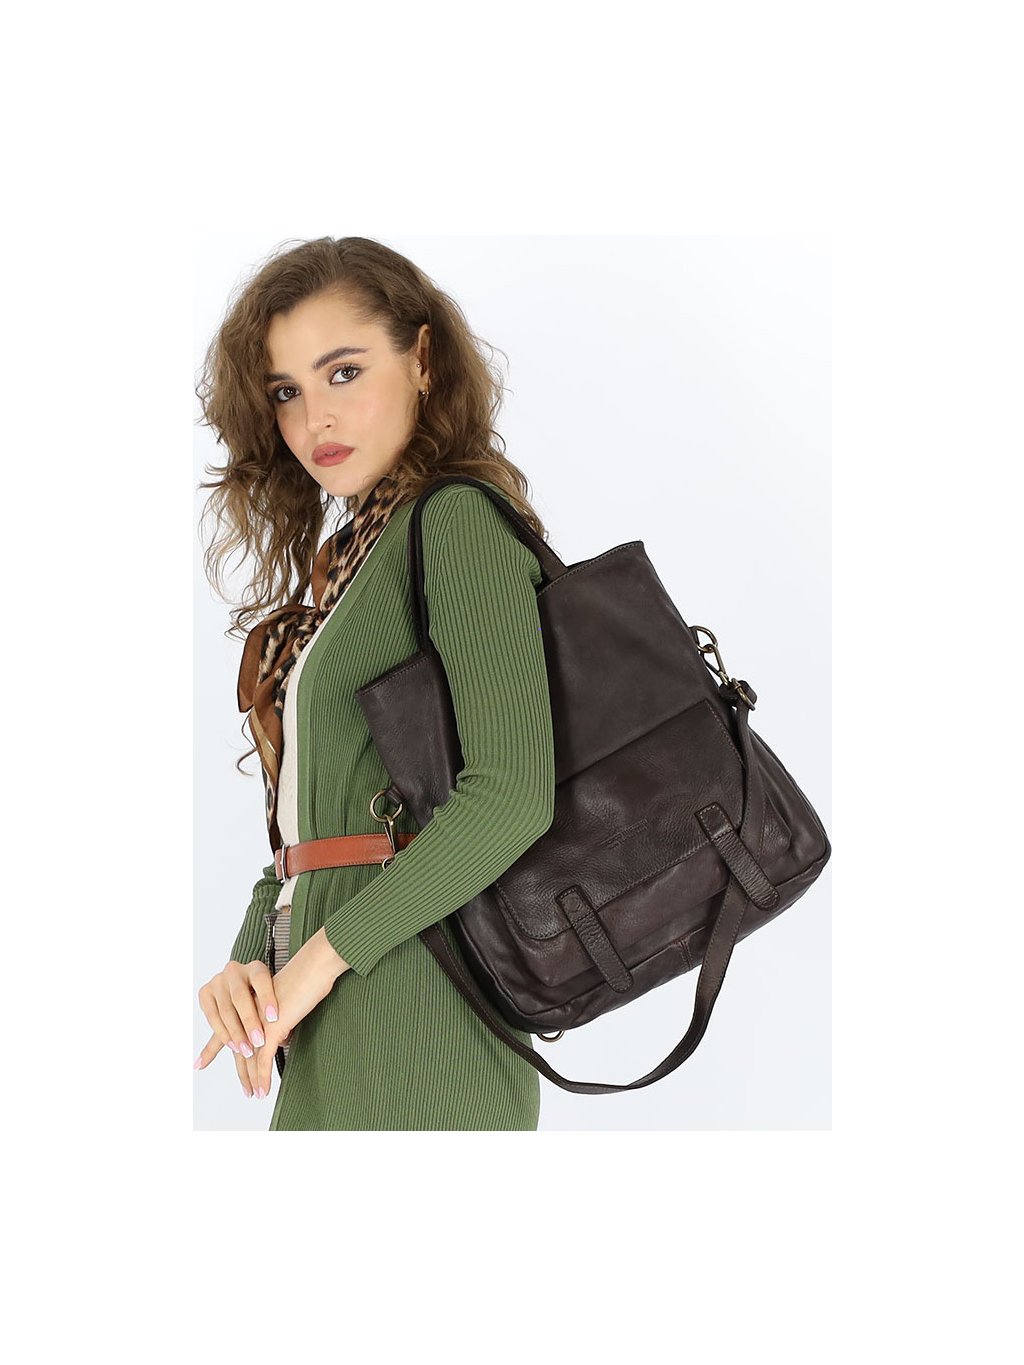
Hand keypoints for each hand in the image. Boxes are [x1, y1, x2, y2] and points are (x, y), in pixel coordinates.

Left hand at [196, 929, 348, 1099]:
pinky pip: (263, 1059)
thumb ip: (278, 1021)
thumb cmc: (304, 979)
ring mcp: (256, 1021)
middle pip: (237, 1048)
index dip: (213, 1048)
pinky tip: (262, 1091)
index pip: (225, 1029)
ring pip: (249, 1057)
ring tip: (253, 1094)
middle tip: (244, 1091)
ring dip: (251, 1078)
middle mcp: (246, 1013)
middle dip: (241, 1072)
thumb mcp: (286, 1003)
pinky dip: (263, 1077)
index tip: (199, 1063)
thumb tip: (280, 1038)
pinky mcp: (270, 1028)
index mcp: (247, 1005)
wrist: (312, 968)